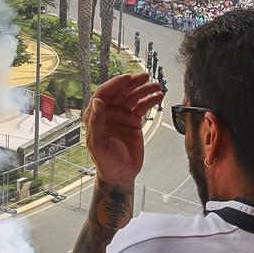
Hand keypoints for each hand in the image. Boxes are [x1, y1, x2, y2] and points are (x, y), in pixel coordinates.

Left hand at [83, 73, 164, 188]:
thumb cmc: (106, 161)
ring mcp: (121, 115)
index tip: (127, 78)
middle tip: (145, 77)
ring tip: (156, 86)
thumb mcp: (98, 143)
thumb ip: (97, 122)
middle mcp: (108, 112)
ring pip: (133, 97)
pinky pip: (142, 106)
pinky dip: (150, 100)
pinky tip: (158, 96)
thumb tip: (97, 102)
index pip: (104, 93)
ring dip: (144, 90)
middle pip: (120, 92)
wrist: (120, 174)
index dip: (115, 84)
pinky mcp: (132, 120)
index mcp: (95, 115)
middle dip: (133, 84)